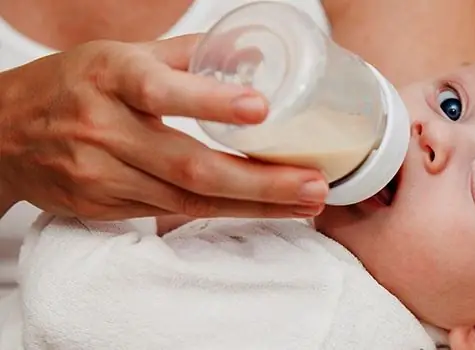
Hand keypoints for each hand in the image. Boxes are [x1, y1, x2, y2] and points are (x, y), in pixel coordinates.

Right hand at [0, 35, 327, 219]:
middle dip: (259, 182)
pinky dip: (221, 213)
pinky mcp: (105, 206)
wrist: (3, 133)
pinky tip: (261, 210)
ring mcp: (102, 175)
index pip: (160, 90)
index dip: (210, 102)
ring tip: (305, 202)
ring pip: (187, 199)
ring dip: (253, 204)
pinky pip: (171, 215)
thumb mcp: (120, 54)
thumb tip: (248, 54)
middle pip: (188, 165)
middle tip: (314, 184)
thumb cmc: (73, 83)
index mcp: (110, 77)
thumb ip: (185, 55)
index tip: (261, 109)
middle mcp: (104, 129)